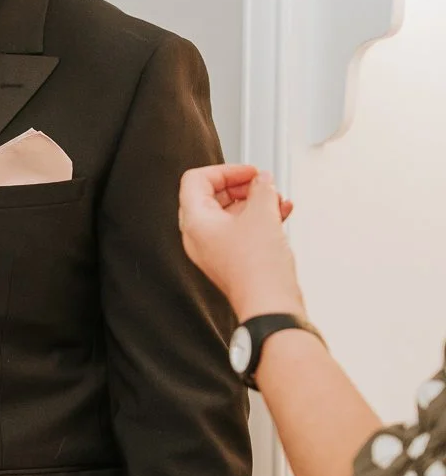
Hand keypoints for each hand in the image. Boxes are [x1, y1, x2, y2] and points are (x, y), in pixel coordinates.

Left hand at [178, 164, 305, 320]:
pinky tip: (281, 214)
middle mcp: (198, 236)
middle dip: (242, 187)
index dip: (225, 170)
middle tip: (264, 184)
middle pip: (212, 196)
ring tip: (278, 200)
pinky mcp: (230, 260)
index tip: (250, 172)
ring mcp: (213, 250)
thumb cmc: (258, 268)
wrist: (269, 306)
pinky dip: (259, 219)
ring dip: (255, 202)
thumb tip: (262, 180)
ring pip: (230, 214)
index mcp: (194, 222)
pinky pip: (240, 231)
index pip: (196, 180)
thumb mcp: (262, 214)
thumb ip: (261, 189)